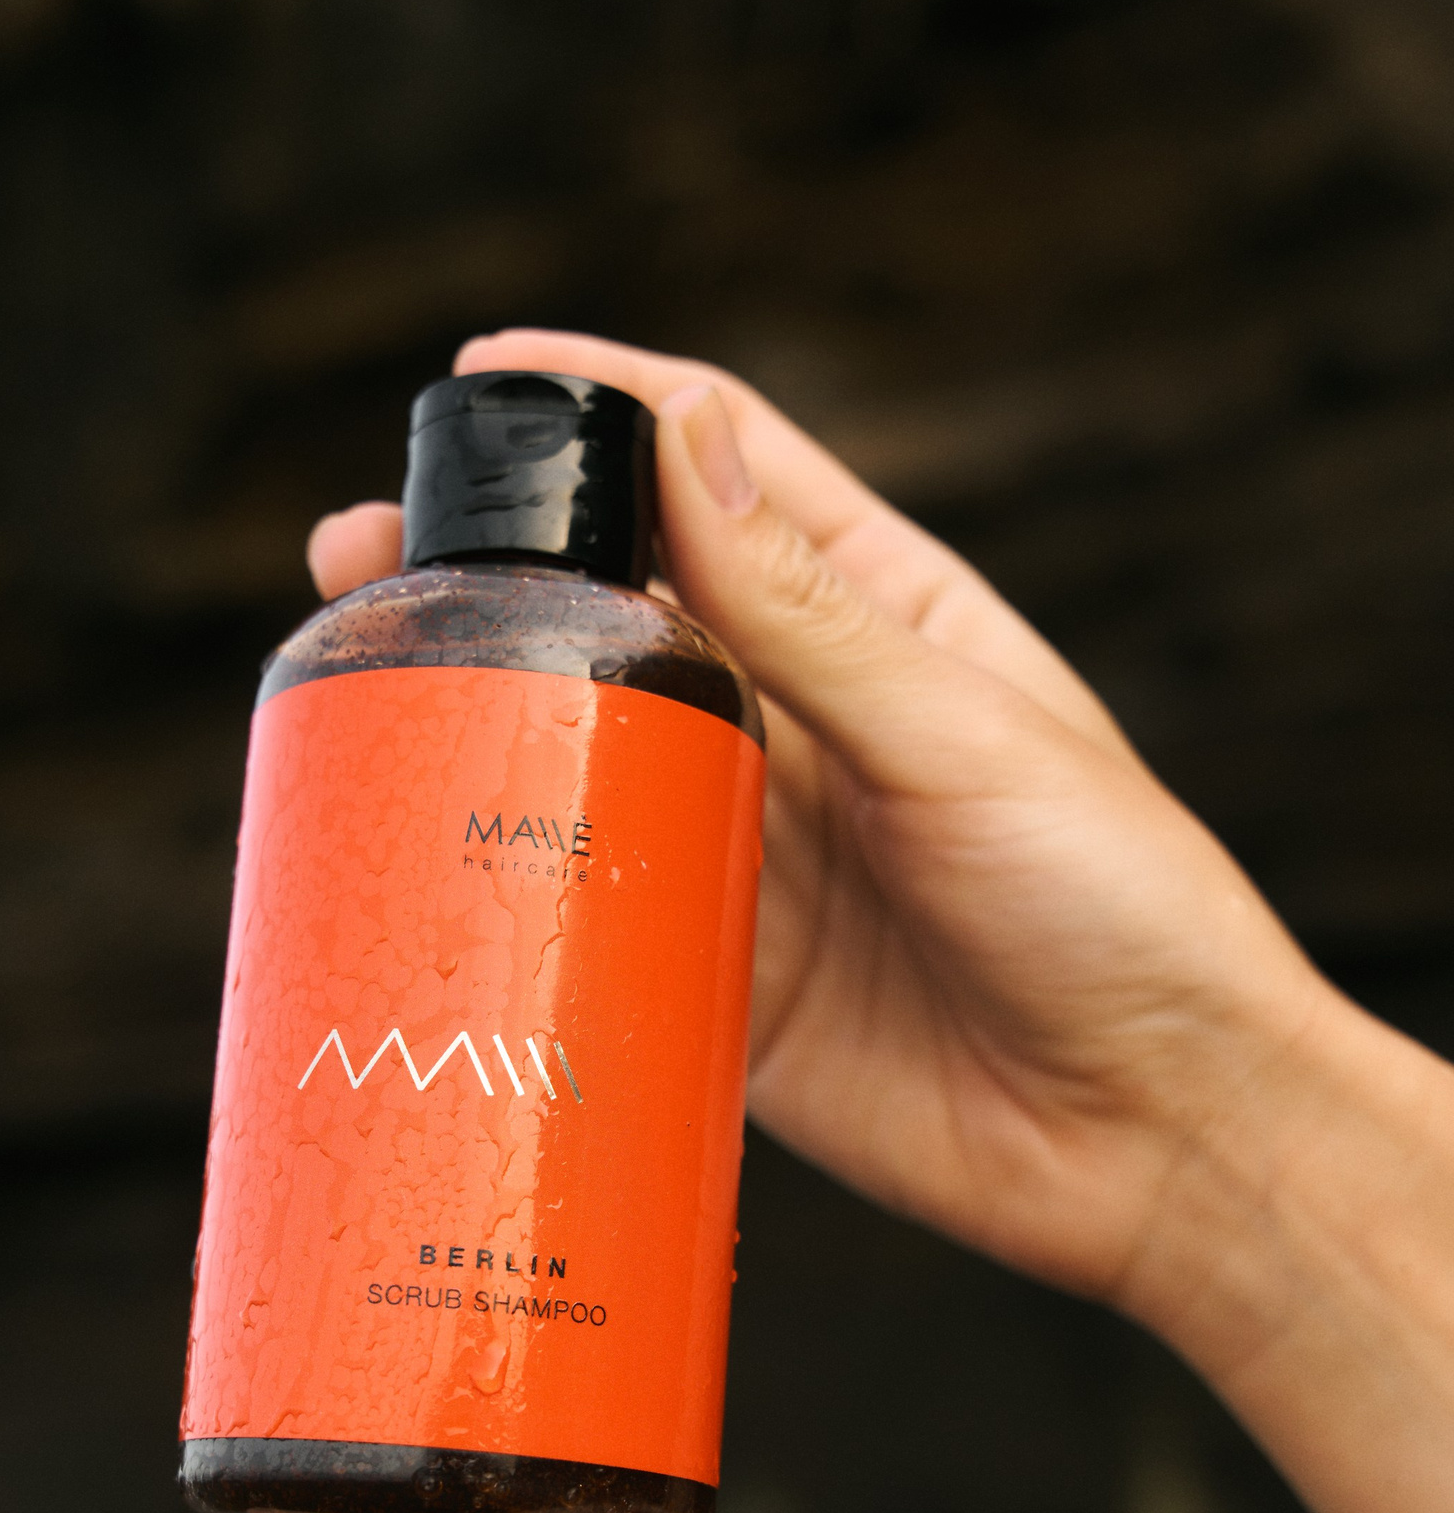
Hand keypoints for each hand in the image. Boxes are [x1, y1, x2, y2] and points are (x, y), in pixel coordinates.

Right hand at [311, 328, 1340, 1320]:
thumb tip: (686, 437)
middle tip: (361, 550)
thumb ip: (812, 610)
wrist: (1159, 1143)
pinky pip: (591, 915)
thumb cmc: (1117, 907)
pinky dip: (505, 884)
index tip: (477, 370)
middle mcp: (800, 719)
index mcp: (879, 617)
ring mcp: (751, 849)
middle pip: (617, 607)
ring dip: (474, 712)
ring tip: (354, 679)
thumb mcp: (963, 737)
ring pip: (582, 754)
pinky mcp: (719, 978)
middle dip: (491, 563)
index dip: (598, 405)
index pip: (717, 469)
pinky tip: (417, 852)